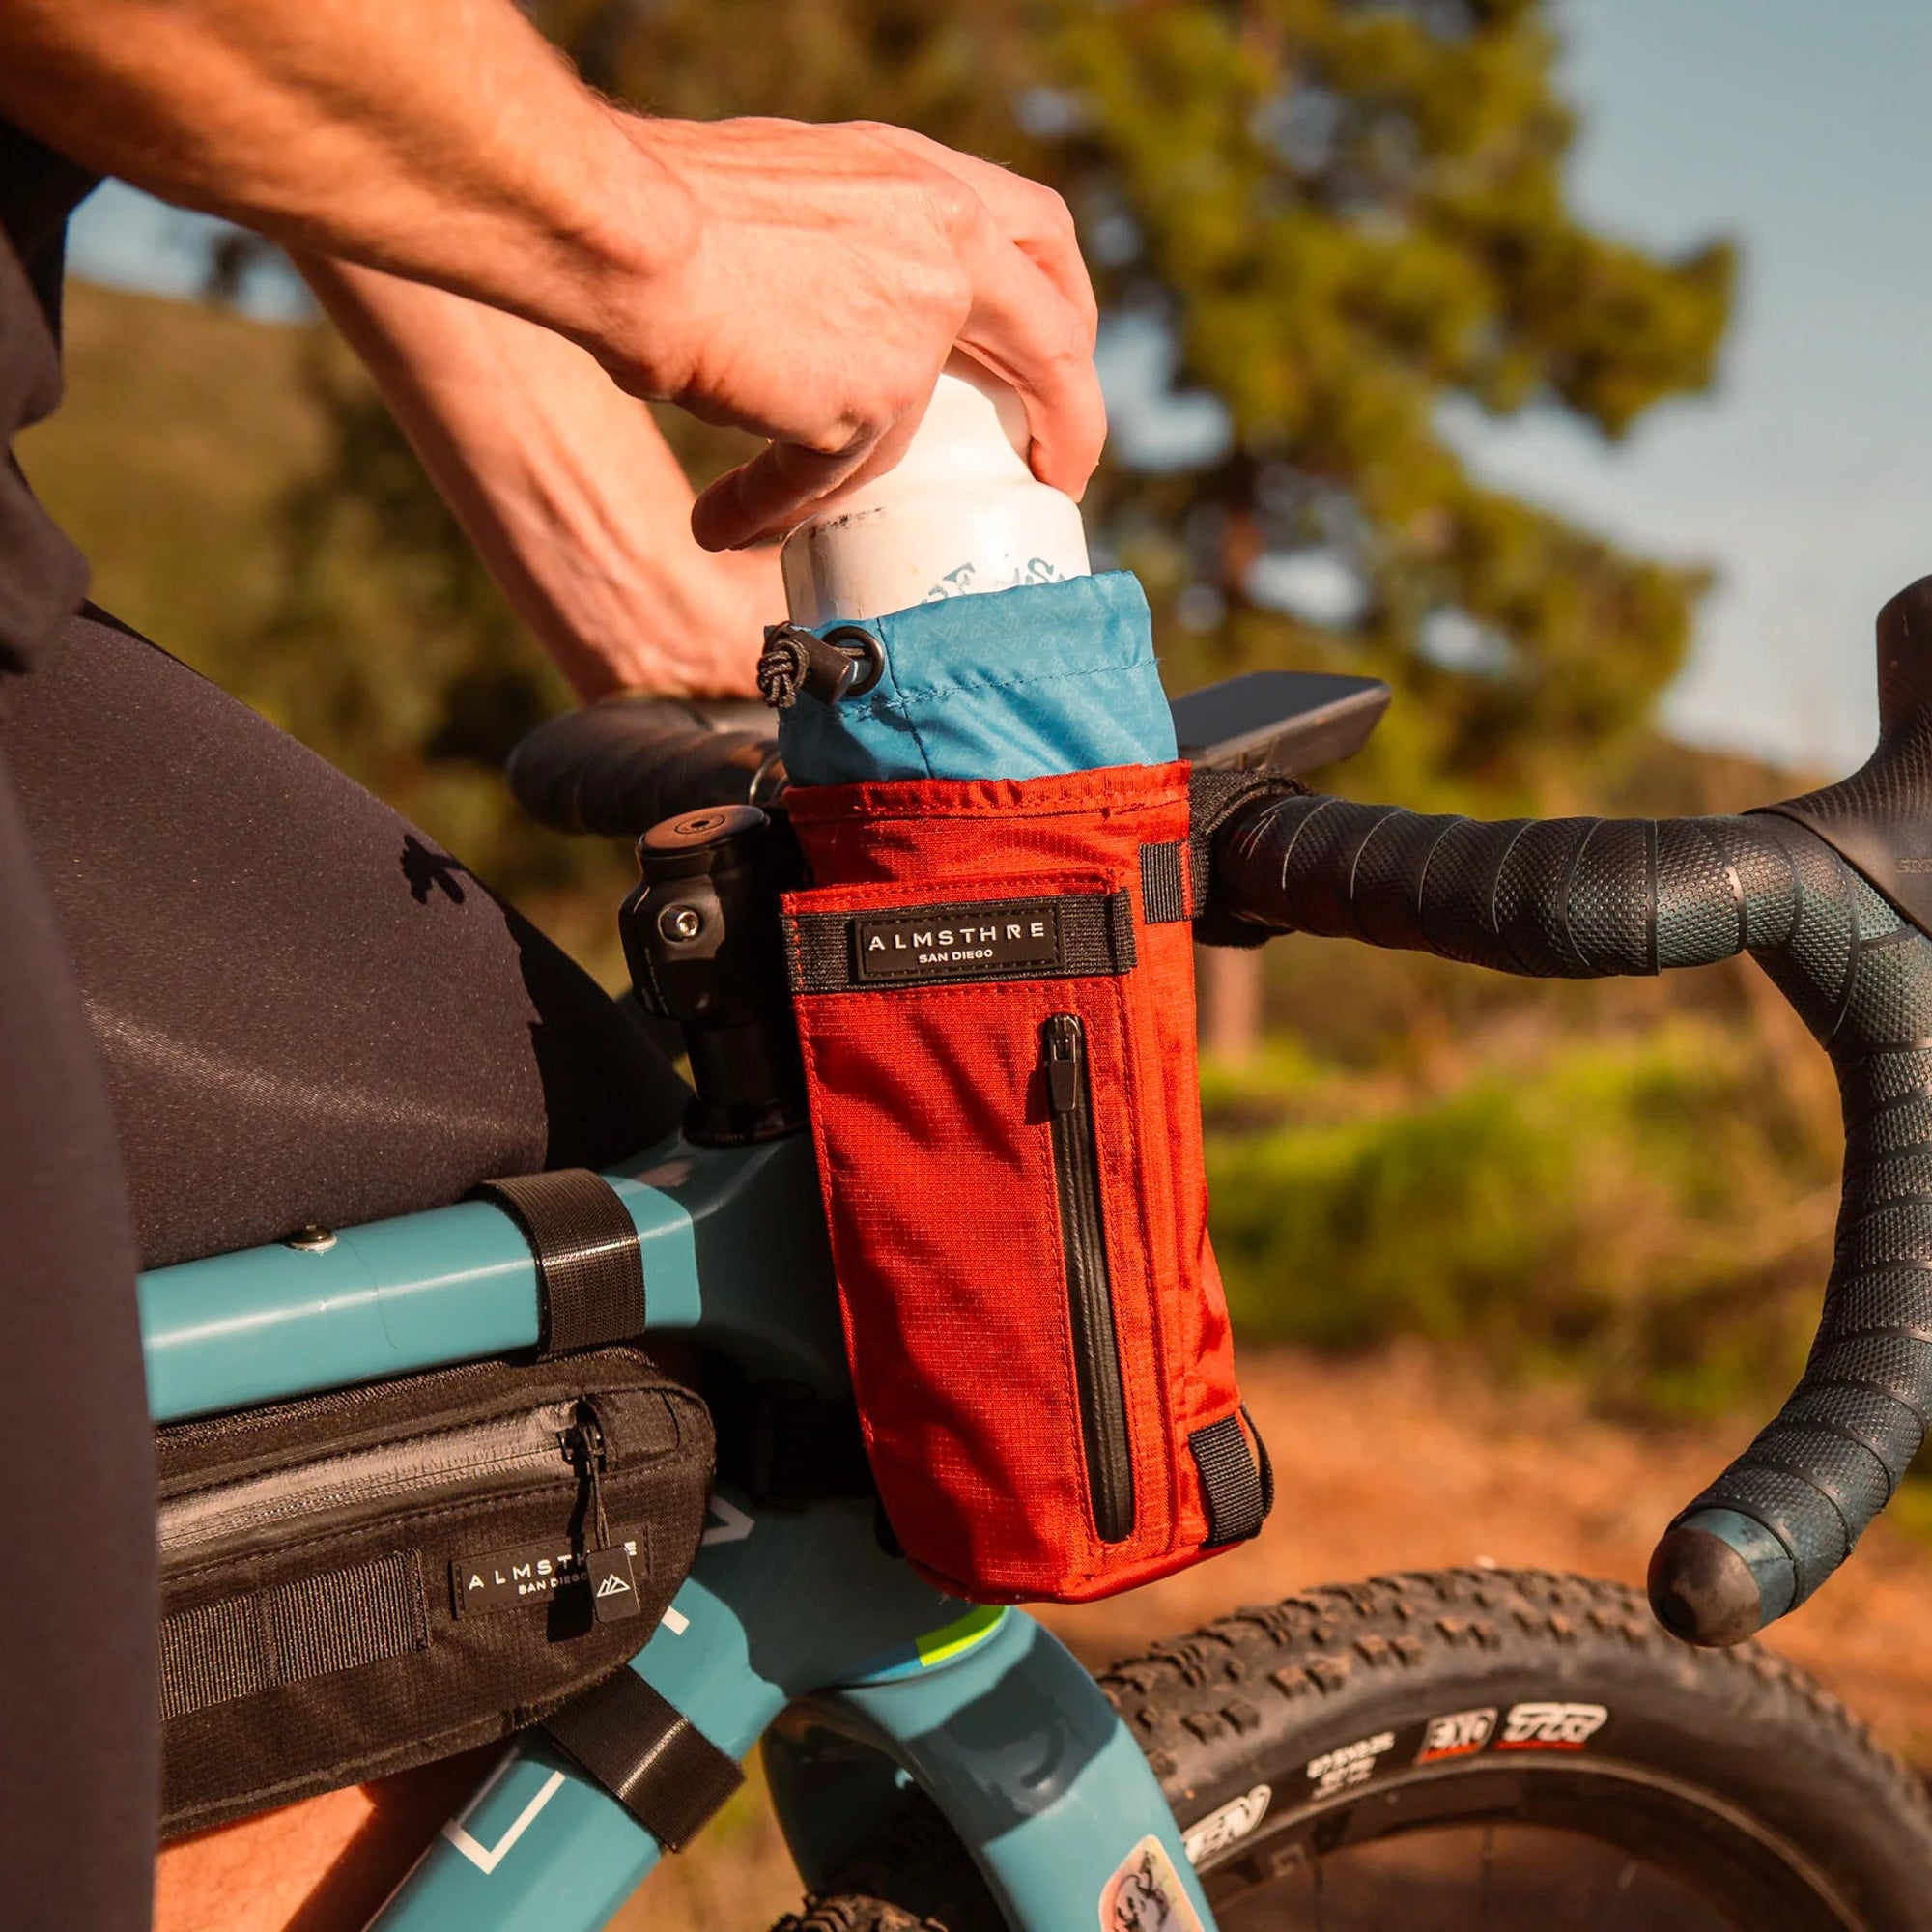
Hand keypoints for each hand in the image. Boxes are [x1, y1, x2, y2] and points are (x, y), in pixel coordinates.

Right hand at [595, 116, 1104, 550]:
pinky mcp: (875, 397)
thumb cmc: (663, 202)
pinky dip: (781, 503)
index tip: (1058, 350)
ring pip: (920, 428)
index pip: (1036, 234)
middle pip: (1052, 334)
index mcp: (921, 176)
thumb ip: (836, 243)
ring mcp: (917, 319)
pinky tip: (735, 520)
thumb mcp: (787, 193)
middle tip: (1058, 465)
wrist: (625, 228)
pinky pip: (837, 474)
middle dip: (1071, 409)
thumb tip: (819, 310)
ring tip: (850, 529)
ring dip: (899, 487)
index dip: (1061, 302)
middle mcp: (941, 235)